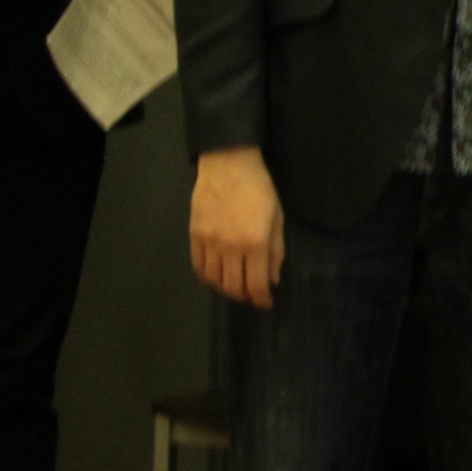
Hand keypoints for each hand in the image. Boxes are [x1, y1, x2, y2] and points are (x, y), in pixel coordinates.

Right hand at [190, 146, 284, 308]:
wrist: (228, 166)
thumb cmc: (259, 189)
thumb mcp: (277, 219)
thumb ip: (275, 251)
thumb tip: (273, 279)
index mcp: (254, 243)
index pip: (256, 283)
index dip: (261, 299)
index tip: (265, 304)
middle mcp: (230, 247)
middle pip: (232, 286)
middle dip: (244, 296)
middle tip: (251, 296)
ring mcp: (209, 242)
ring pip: (213, 279)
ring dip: (225, 288)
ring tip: (235, 286)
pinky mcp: (194, 235)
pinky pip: (198, 265)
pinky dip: (207, 276)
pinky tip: (216, 275)